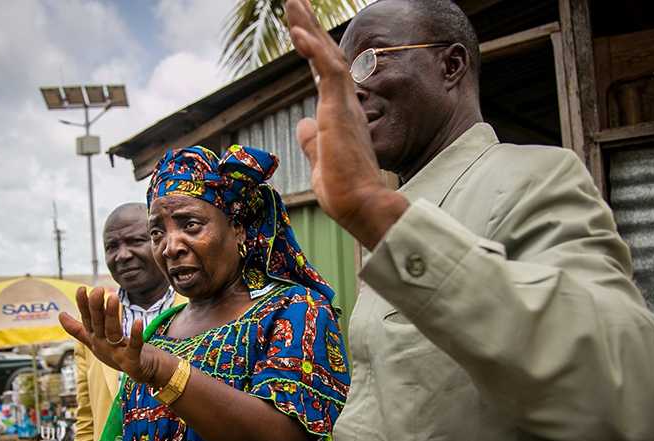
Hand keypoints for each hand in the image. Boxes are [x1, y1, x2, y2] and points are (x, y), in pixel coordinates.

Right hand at [58, 287, 174, 384]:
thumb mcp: (96, 340)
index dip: (83, 305)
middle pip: (98, 324)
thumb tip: (60, 315)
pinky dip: (136, 335)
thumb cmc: (118, 353)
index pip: (87, 320)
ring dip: (112, 316)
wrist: (142, 371)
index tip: (81, 289)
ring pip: (113, 333)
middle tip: (98, 290)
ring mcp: (117, 354)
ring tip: (113, 297)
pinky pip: (134, 347)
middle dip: (96, 308)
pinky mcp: (132, 361)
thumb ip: (79, 329)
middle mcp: (103, 346)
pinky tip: (138, 321)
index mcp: (95, 338)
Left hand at [286, 0, 407, 249]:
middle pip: (327, 56)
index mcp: (341, 116)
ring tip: (293, 4)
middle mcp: (346, 105)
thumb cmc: (344, 192)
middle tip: (295, 3)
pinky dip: (314, 49)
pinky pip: (328, 69)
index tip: (301, 30)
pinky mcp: (340, 110)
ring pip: (329, 55)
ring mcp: (344, 106)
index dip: (314, 51)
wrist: (360, 207)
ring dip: (310, 28)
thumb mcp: (321, 162)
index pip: (325, 75)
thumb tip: (302, 125)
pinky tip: (298, 32)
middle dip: (311, 27)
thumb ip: (312, 142)